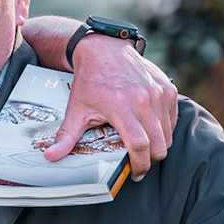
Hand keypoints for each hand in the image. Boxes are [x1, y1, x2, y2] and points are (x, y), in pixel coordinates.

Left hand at [48, 35, 177, 177]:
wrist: (104, 49)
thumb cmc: (90, 81)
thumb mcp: (76, 109)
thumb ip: (67, 136)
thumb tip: (50, 156)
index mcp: (122, 108)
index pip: (140, 146)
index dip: (140, 165)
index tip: (135, 174)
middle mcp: (144, 100)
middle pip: (160, 145)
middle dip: (151, 160)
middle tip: (140, 163)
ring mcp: (159, 93)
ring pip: (168, 134)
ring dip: (159, 145)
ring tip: (144, 148)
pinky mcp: (167, 88)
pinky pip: (173, 118)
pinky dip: (165, 129)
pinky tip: (150, 129)